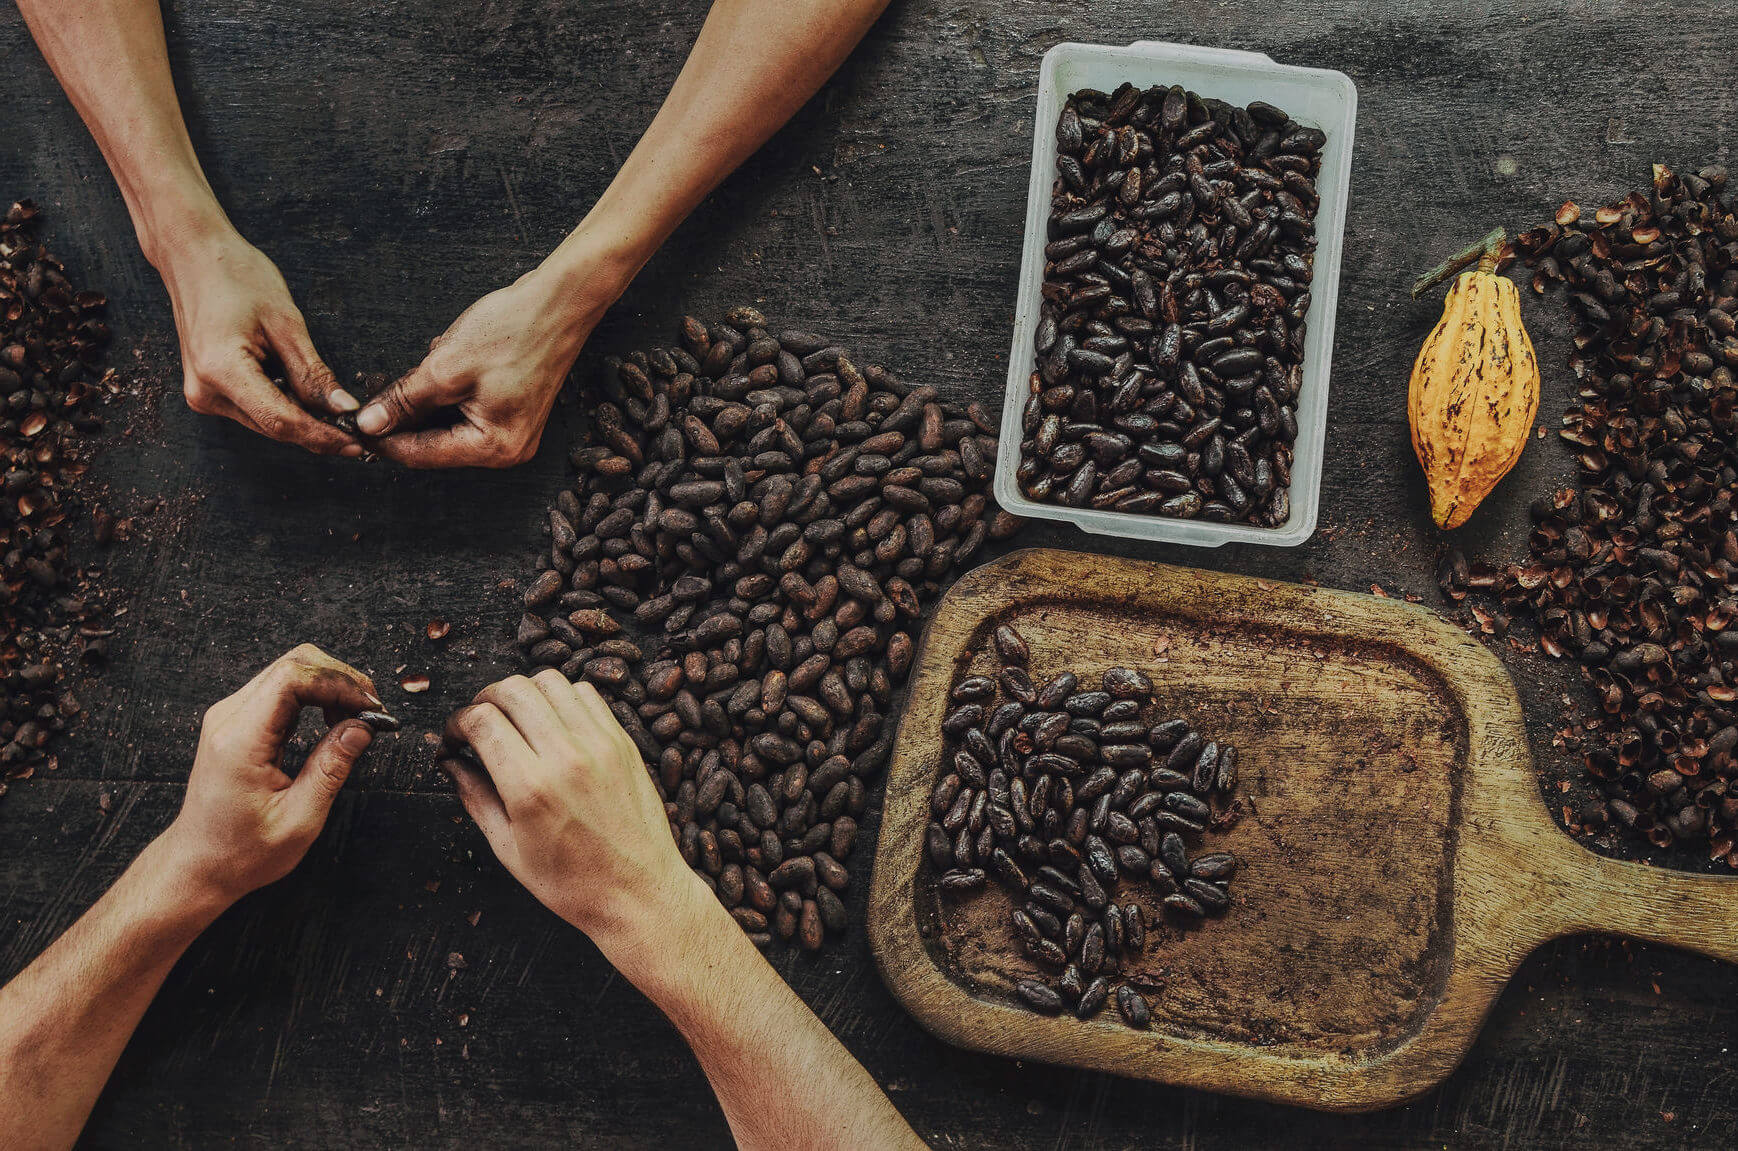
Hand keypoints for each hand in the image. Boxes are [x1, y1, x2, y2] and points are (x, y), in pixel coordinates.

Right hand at [156, 227, 362, 456]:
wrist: (193, 257)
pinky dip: (282, 406)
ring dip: (301, 420)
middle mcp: (205, 391)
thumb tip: (343, 409)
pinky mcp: (208, 390)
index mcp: (221, 370)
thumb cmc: (235, 277)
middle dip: (317, 432)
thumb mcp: (286, 322)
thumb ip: (313, 373)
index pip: (281, 421)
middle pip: (273, 427)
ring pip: (265, 422)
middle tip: (357, 433)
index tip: (355, 444)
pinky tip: (303, 394)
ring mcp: (202, 393)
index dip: (321, 436)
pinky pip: (254, 409)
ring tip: (335, 410)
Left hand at [162, 644, 380, 904]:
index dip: (339, 683)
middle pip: (293, 664)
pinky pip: (282, 688)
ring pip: (289, 670)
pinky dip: (316, 695)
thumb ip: (331, 768)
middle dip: (341, 679)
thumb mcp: (299, 819)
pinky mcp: (237, 721)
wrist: (199, 863)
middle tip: (372, 710)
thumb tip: (362, 726)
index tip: (371, 707)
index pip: (292, 679)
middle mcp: (229, 718)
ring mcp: (230, 716)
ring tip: (357, 717)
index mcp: (240, 741)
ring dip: (330, 685)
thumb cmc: (244, 851)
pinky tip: (333, 719)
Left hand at [356, 264, 608, 468]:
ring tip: (433, 362)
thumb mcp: (444, 369)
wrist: (560, 303)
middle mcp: (507, 450)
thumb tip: (370, 424)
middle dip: (407, 415)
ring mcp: (513, 433)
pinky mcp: (513, 413)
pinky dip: (448, 392)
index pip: (420, 454)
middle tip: (381, 386)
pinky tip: (449, 363)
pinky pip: (466, 412)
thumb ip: (403, 401)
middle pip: (434, 444)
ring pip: (448, 426)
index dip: (382, 438)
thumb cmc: (513, 332)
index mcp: (493, 447)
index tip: (350, 424)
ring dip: (427, 400)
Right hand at [441, 671, 703, 964]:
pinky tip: (553, 723)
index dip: (456, 722)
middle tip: (478, 722)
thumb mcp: (509, 850)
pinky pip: (586, 694)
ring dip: (523, 693)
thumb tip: (450, 762)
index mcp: (530, 788)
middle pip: (512, 689)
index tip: (454, 737)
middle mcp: (566, 756)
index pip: (481, 720)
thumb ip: (475, 797)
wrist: (640, 892)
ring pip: (550, 681)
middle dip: (484, 699)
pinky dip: (561, 697)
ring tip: (515, 719)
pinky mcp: (623, 742)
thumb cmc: (572, 883)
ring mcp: (600, 744)